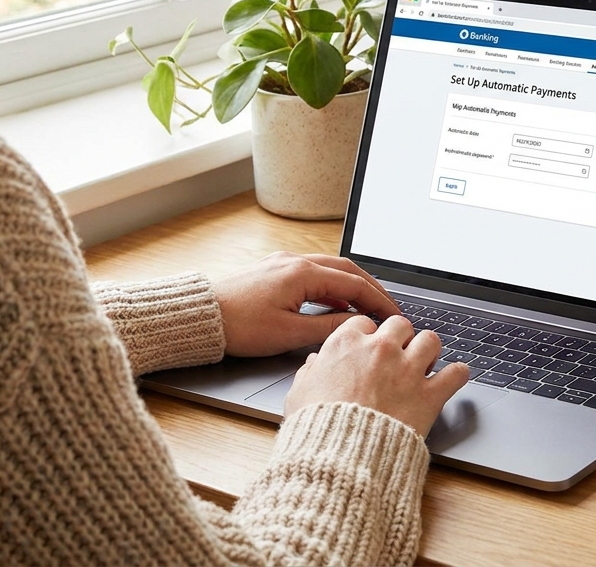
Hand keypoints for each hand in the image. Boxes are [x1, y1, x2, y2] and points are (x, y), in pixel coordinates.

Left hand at [211, 252, 401, 357]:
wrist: (200, 317)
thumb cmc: (239, 326)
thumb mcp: (289, 333)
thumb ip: (329, 328)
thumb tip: (357, 325)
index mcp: (302, 273)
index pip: (354, 285)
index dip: (379, 301)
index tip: (394, 316)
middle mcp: (295, 262)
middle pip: (347, 270)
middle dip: (371, 288)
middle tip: (389, 308)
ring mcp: (283, 263)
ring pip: (330, 269)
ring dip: (352, 286)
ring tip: (367, 306)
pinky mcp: (273, 270)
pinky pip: (313, 272)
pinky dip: (332, 286)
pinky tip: (334, 303)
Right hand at [283, 316, 471, 435]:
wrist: (340, 456)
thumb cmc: (318, 427)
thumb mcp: (300, 394)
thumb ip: (310, 373)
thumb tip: (315, 364)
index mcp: (347, 344)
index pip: (363, 323)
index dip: (367, 337)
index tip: (368, 348)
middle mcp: (380, 349)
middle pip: (400, 324)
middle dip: (401, 338)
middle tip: (398, 354)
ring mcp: (407, 370)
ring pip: (430, 340)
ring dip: (429, 351)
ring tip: (425, 363)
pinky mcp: (429, 394)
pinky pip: (456, 373)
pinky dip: (457, 375)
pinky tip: (454, 378)